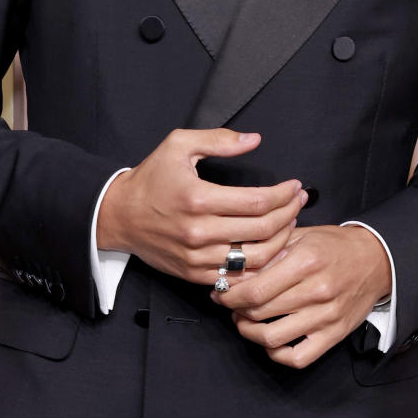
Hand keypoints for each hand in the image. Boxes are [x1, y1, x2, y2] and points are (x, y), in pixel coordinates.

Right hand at [97, 127, 306, 284]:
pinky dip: (259, 267)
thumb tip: (254, 140)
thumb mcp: (178, 145)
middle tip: (298, 202)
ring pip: (254, 258)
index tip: (295, 186)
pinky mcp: (194, 274)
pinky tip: (271, 251)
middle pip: (262, 230)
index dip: (283, 194)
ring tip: (289, 223)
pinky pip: (237, 277)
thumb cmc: (150, 178)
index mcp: (198, 198)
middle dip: (289, 214)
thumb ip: (219, 140)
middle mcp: (199, 231)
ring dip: (281, 241)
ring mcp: (197, 257)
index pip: (257, 201)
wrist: (118, 215)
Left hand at [211, 224, 391, 368]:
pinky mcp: (334, 335)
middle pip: (260, 312)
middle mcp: (316, 291)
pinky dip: (277, 354)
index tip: (220, 293)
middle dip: (236, 310)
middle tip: (230, 305)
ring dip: (250, 332)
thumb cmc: (335, 246)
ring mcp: (326, 317)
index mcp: (305, 262)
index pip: (255, 289)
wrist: (377, 260)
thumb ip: (270, 252)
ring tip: (245, 321)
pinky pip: (298, 357)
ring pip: (273, 338)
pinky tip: (270, 340)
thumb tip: (236, 270)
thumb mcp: (301, 236)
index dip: (230, 296)